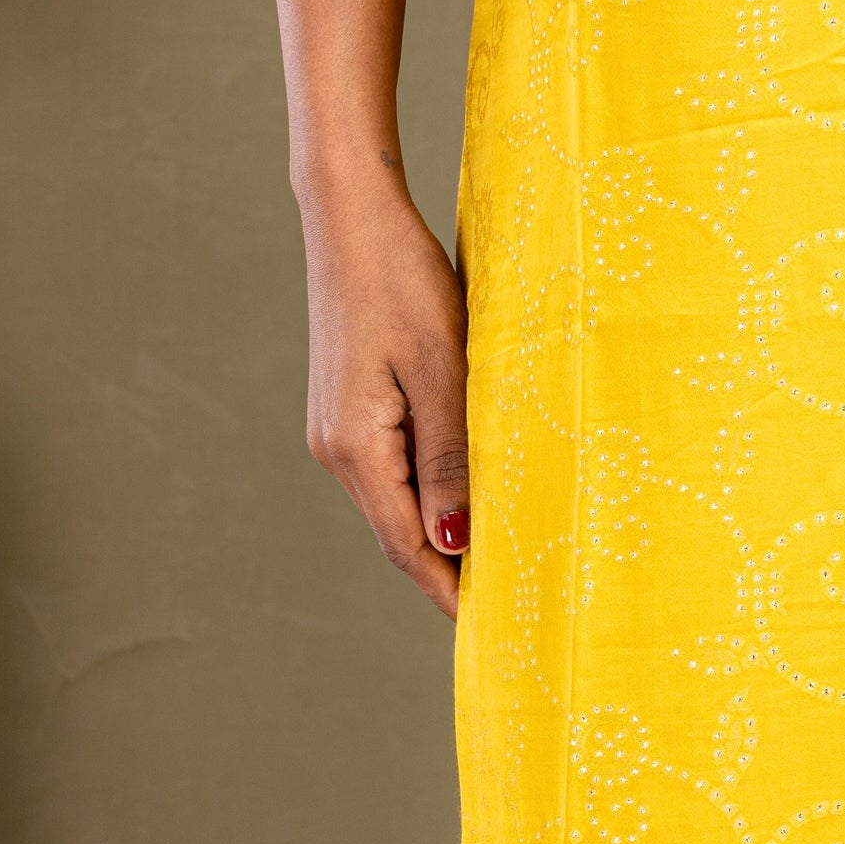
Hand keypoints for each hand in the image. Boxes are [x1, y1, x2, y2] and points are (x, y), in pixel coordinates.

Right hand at [300, 176, 468, 618]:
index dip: (450, 591)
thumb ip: (449, 458)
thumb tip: (453, 540)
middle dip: (448, 571)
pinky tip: (464, 494)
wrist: (353, 216)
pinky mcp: (347, 406)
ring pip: (395, 501)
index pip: (408, 546)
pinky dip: (429, 491)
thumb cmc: (403, 281)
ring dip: (441, 531)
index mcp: (355, 448)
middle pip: (398, 531)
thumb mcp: (442, 370)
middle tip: (508, 604)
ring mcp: (336, 428)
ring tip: (498, 557)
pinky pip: (392, 467)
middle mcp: (336, 448)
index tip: (494, 627)